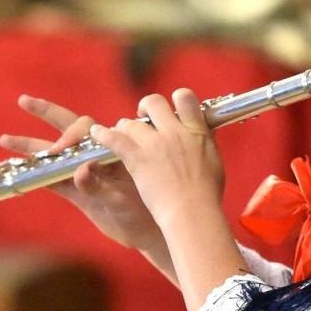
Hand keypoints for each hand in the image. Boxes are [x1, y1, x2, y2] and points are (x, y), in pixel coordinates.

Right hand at [0, 94, 163, 252]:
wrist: (149, 232)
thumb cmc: (146, 210)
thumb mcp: (123, 198)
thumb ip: (100, 185)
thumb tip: (79, 171)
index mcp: (111, 148)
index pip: (85, 130)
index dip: (69, 135)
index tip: (59, 151)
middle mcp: (95, 156)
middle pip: (67, 127)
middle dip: (45, 113)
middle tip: (23, 101)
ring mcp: (83, 172)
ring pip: (53, 154)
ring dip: (31, 146)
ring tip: (4, 139)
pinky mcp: (76, 192)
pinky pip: (51, 179)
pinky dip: (35, 174)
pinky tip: (17, 169)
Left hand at [90, 89, 225, 231]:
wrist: (193, 212)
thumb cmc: (206, 195)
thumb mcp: (214, 162)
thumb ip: (207, 142)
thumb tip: (206, 132)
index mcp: (197, 131)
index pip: (185, 98)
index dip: (176, 99)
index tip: (171, 110)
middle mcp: (175, 132)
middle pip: (154, 102)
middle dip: (145, 107)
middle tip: (142, 118)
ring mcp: (155, 144)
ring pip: (131, 122)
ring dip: (124, 127)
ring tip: (121, 134)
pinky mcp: (138, 158)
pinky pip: (115, 139)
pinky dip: (103, 134)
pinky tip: (96, 133)